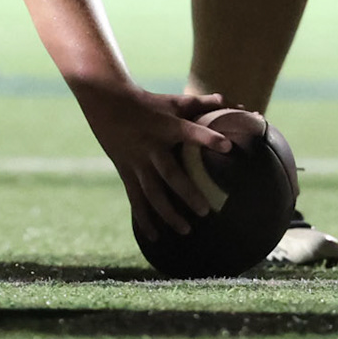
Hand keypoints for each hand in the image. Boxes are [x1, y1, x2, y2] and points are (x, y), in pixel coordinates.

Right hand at [69, 78, 231, 238]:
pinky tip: (155, 238)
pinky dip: (143, 219)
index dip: (207, 138)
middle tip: (205, 211)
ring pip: (152, 193)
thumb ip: (201, 103)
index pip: (190, 131)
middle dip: (187, 193)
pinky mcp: (126, 172)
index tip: (227, 146)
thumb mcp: (172, 100)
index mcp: (166, 126)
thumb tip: (231, 101)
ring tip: (186, 230)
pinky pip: (135, 199)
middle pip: (170, 173)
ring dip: (168, 213)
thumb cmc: (147, 102)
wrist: (106, 102)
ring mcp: (136, 162)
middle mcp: (151, 146)